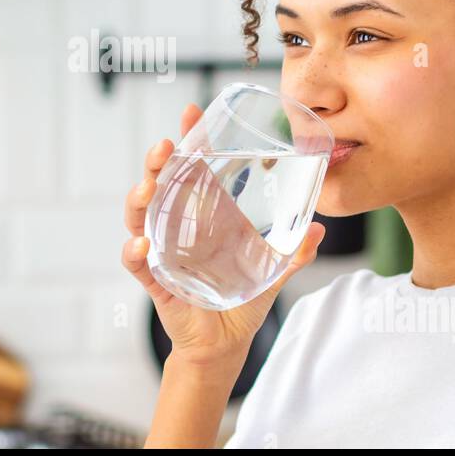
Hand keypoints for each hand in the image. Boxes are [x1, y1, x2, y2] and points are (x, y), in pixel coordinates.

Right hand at [120, 102, 326, 368]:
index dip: (188, 139)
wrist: (225, 343)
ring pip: (140, 217)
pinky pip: (137, 263)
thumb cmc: (241, 298)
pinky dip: (134, 253)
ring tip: (148, 187)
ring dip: (140, 199)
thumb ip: (292, 251)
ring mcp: (162, 251)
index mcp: (201, 215)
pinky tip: (140, 245)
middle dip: (156, 162)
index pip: (189, 168)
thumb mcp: (271, 270)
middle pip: (158, 184)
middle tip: (166, 146)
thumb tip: (320, 229)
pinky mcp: (156, 280)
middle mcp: (176, 227)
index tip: (192, 111)